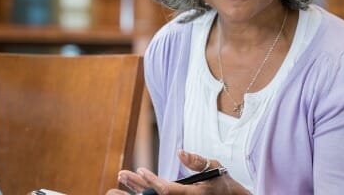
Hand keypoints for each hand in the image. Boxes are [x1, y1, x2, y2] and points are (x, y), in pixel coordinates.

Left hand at [108, 149, 249, 194]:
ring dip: (136, 188)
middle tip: (121, 175)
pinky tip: (132, 184)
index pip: (168, 191)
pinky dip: (143, 191)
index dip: (152, 182)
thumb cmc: (221, 180)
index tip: (140, 171)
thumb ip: (197, 161)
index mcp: (193, 194)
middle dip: (137, 187)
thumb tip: (180, 153)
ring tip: (122, 177)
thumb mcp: (214, 166)